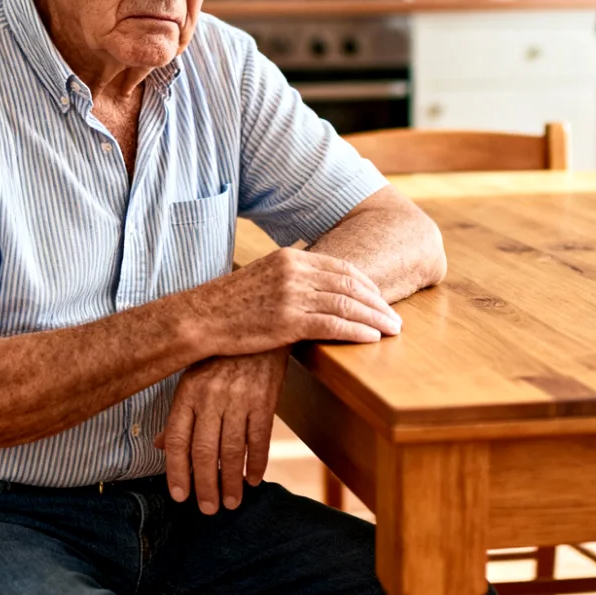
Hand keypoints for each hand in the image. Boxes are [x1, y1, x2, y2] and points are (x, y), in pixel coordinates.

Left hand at [155, 349, 286, 513]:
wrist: (258, 325)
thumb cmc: (219, 357)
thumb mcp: (191, 379)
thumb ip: (177, 415)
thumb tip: (157, 446)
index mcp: (187, 393)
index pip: (176, 441)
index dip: (176, 472)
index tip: (180, 497)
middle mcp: (210, 397)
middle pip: (204, 451)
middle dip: (205, 485)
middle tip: (209, 508)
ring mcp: (239, 398)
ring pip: (232, 450)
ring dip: (232, 481)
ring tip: (232, 502)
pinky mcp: (265, 399)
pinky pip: (260, 438)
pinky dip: (257, 463)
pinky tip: (254, 479)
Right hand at [186, 247, 400, 354]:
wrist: (200, 319)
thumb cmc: (229, 304)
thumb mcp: (262, 278)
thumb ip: (290, 278)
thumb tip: (314, 286)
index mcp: (290, 257)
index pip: (341, 267)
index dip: (366, 284)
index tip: (379, 298)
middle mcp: (294, 272)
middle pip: (350, 285)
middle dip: (377, 302)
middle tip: (395, 317)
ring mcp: (292, 296)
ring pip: (347, 305)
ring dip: (374, 318)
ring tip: (392, 330)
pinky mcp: (288, 321)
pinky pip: (333, 325)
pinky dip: (357, 332)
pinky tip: (371, 339)